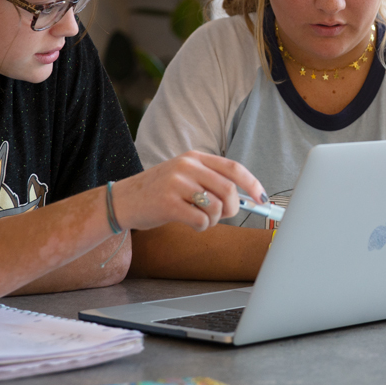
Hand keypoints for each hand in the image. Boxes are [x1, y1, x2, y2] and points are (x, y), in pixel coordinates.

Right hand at [113, 151, 265, 232]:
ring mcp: (176, 184)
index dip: (252, 184)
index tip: (262, 198)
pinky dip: (202, 227)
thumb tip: (245, 198)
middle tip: (222, 216)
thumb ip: (210, 181)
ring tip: (201, 218)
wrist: (122, 200)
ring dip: (215, 219)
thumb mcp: (184, 176)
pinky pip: (201, 220)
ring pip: (216, 206)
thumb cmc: (158, 192)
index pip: (233, 168)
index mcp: (194, 157)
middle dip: (232, 208)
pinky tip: (190, 223)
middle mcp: (186, 166)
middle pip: (228, 190)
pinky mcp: (167, 203)